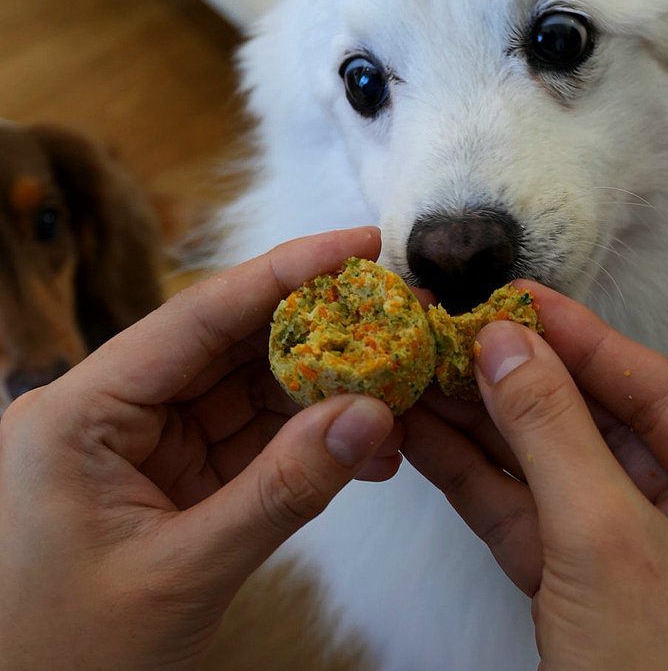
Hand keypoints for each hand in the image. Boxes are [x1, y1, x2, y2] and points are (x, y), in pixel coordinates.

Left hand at [0, 227, 399, 670]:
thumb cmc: (67, 659)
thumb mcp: (181, 573)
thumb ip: (283, 491)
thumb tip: (373, 417)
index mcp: (79, 412)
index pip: (196, 316)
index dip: (285, 272)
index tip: (358, 244)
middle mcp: (110, 410)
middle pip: (227, 344)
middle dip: (316, 330)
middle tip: (393, 313)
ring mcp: (144, 444)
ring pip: (247, 390)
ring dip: (322, 389)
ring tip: (395, 383)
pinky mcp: (173, 477)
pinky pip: (250, 439)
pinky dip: (306, 439)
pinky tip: (362, 443)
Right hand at [403, 286, 667, 670]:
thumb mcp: (609, 545)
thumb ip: (552, 433)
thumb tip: (505, 345)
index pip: (656, 389)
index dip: (582, 338)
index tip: (518, 299)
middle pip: (595, 422)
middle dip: (520, 379)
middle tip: (457, 331)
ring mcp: (633, 553)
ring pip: (551, 465)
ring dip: (484, 423)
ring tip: (423, 373)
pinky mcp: (580, 586)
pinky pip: (525, 513)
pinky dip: (475, 478)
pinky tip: (426, 437)